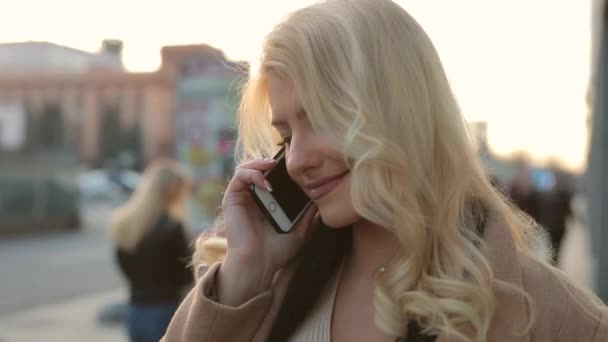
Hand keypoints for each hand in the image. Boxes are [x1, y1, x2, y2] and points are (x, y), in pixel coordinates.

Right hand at [217, 159, 317, 304]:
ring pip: (246, 168)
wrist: (258, 265)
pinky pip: (239, 176)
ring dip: (260, 163)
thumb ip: (307, 216)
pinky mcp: (232, 199)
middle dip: (271, 163)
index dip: (281, 170)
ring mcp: (241, 199)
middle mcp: (252, 199)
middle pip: (258, 170)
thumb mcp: (299, 232)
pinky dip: (252, 173)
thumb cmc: (276, 253)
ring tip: (273, 167)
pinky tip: (265, 182)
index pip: (272, 179)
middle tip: (285, 162)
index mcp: (266, 205)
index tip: (295, 168)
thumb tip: (319, 201)